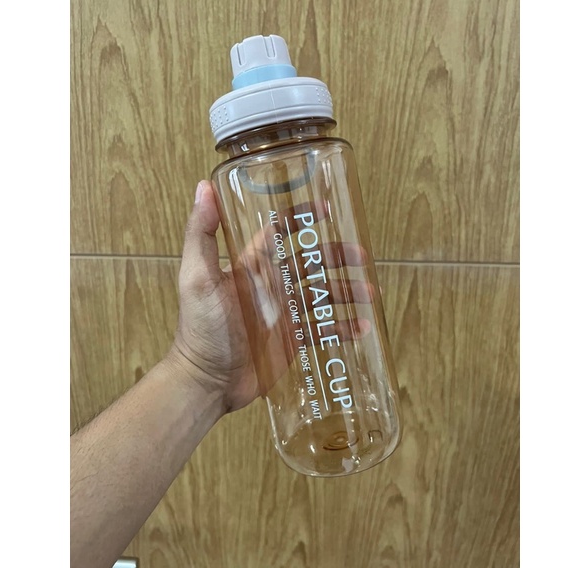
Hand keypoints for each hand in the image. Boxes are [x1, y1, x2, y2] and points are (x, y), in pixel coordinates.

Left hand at [169, 180, 374, 413]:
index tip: (325, 208)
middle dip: (336, 255)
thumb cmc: (200, 328)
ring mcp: (285, 313)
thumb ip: (201, 235)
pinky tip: (362, 328)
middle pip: (310, 262)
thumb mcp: (197, 278)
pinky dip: (343, 327)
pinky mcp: (293, 340)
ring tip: (369, 293)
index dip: (300, 218)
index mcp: (252, 266)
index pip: (279, 232)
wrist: (206, 381)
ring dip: (347, 290)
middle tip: (362, 256)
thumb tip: (204, 187)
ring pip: (323, 294)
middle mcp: (272, 285)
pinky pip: (323, 329)